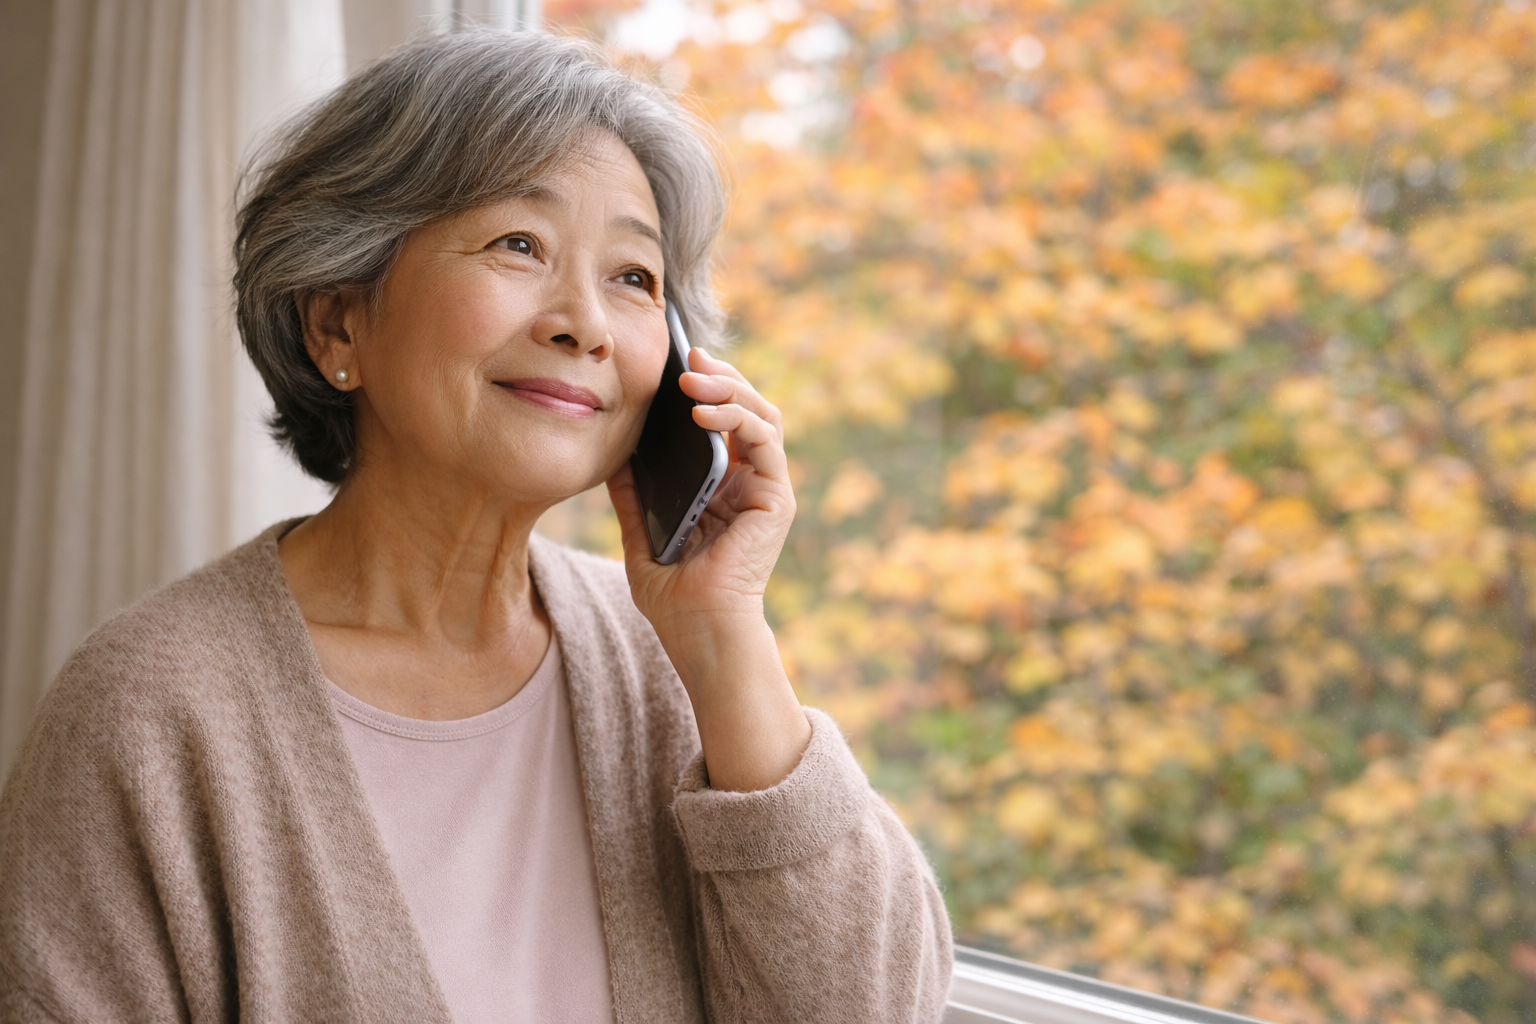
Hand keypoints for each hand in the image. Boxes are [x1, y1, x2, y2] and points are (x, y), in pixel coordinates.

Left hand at [608, 347, 794, 628]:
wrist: (696, 633)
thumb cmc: (672, 593)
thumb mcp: (639, 530)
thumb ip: (632, 492)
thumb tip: (611, 450)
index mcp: (722, 485)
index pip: (722, 419)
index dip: (705, 384)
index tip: (674, 360)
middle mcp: (749, 482)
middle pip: (746, 407)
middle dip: (719, 374)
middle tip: (687, 355)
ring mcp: (766, 489)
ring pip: (762, 414)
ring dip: (730, 387)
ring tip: (693, 377)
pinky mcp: (776, 499)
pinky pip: (765, 441)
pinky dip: (739, 417)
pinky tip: (704, 412)